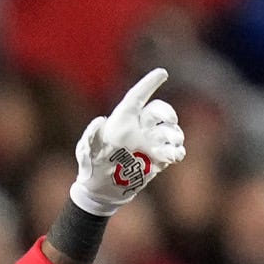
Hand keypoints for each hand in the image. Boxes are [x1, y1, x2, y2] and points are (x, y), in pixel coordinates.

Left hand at [71, 69, 187, 216]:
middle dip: (167, 113)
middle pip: (158, 111)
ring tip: (173, 145)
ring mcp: (150, 143)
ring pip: (169, 130)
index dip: (149, 83)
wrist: (102, 190)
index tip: (163, 73)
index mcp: (123, 120)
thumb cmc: (91, 166)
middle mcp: (139, 128)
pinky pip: (173, 150)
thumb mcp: (86, 151)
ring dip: (174, 134)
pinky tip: (176, 155)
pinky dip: (177, 151)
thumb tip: (99, 121)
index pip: (138, 97)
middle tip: (169, 120)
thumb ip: (91, 136)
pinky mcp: (157, 159)